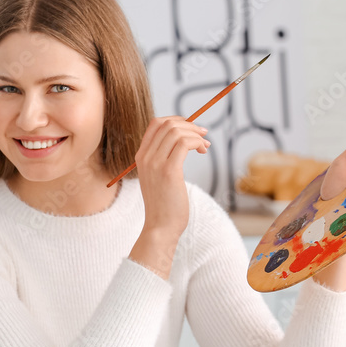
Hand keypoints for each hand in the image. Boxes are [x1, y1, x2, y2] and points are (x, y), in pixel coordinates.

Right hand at [132, 116, 210, 236]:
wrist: (160, 226)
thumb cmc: (164, 204)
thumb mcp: (158, 177)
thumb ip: (163, 159)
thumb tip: (183, 141)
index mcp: (141, 156)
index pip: (155, 124)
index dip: (176, 120)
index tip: (190, 128)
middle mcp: (145, 157)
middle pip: (167, 124)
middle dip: (189, 125)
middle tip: (203, 135)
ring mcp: (155, 163)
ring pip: (176, 131)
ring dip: (195, 134)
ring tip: (204, 146)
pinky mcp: (169, 171)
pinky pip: (184, 143)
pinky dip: (197, 142)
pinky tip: (202, 151)